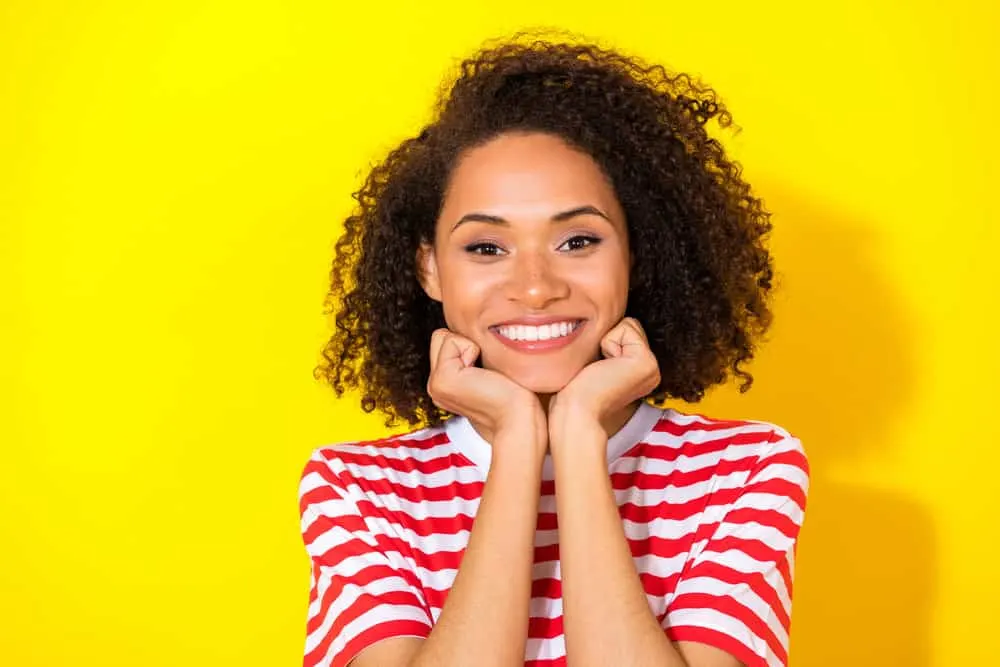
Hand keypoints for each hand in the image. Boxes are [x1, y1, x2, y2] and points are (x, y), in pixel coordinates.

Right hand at [426, 329, 545, 446]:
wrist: (519, 418)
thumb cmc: (513, 394)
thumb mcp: (487, 369)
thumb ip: (470, 354)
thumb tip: (474, 329)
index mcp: (444, 383)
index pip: (445, 340)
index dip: (469, 345)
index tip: (486, 371)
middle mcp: (434, 385)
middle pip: (441, 335)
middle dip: (466, 343)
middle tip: (485, 371)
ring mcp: (435, 384)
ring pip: (444, 336)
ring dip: (469, 347)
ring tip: (484, 374)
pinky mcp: (442, 379)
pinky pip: (453, 340)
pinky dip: (472, 350)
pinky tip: (482, 375)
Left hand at [548, 317, 659, 435]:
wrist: (576, 410)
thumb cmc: (577, 389)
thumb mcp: (597, 361)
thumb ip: (608, 344)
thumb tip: (601, 318)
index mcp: (641, 370)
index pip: (626, 330)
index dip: (605, 342)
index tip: (598, 368)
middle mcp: (651, 369)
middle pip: (629, 325)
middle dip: (608, 339)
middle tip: (600, 368)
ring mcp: (652, 366)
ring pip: (628, 324)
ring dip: (607, 342)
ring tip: (602, 368)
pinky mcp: (646, 362)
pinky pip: (625, 328)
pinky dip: (608, 343)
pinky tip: (605, 367)